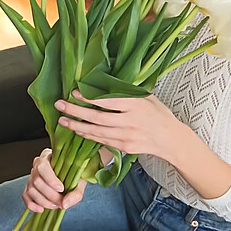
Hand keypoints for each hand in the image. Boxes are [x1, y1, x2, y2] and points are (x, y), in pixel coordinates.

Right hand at [22, 149, 86, 211]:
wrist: (71, 177)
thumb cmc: (75, 175)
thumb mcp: (80, 181)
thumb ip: (76, 193)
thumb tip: (64, 204)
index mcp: (49, 156)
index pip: (43, 167)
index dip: (50, 179)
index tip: (61, 189)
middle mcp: (37, 164)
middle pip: (37, 181)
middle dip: (49, 195)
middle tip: (61, 202)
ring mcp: (32, 175)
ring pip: (31, 189)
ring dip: (43, 201)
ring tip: (55, 205)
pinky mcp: (29, 186)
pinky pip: (25, 196)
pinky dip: (32, 205)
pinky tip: (41, 210)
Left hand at [54, 90, 185, 162]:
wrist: (170, 139)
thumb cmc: (158, 114)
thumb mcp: (146, 97)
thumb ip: (126, 92)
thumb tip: (101, 83)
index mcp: (136, 105)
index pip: (108, 101)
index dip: (89, 98)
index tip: (74, 92)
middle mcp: (131, 122)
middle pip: (97, 117)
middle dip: (76, 111)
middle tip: (60, 105)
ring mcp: (127, 137)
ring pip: (96, 132)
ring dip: (77, 126)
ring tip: (62, 120)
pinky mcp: (124, 148)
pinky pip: (101, 141)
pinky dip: (87, 136)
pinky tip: (77, 130)